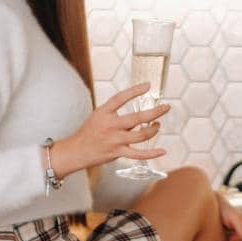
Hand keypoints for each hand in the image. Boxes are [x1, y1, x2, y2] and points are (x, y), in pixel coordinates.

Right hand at [48, 82, 168, 178]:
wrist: (75, 151)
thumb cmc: (89, 132)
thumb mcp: (98, 115)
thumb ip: (116, 113)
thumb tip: (136, 111)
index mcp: (104, 112)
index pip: (120, 98)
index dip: (135, 90)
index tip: (148, 85)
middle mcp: (110, 125)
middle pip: (137, 118)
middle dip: (155, 112)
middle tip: (165, 107)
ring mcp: (115, 140)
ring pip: (141, 135)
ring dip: (153, 129)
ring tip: (157, 125)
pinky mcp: (118, 153)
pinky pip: (138, 154)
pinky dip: (152, 154)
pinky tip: (162, 151)